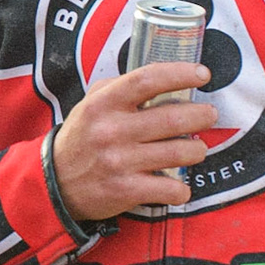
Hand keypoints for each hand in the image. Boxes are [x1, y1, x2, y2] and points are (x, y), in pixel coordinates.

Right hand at [50, 62, 215, 220]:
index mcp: (103, 104)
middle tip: (208, 115)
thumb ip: (120, 88)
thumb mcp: (90, 104)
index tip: (202, 74)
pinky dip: (182, 188)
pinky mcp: (126, 190)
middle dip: (201, 115)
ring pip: (179, 153)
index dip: (180, 74)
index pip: (147, 80)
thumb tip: (161, 76)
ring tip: (196, 148)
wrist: (55, 182)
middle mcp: (112, 130)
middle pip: (172, 118)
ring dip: (197, 150)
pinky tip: (177, 184)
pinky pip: (171, 188)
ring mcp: (119, 162)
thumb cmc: (82, 138)